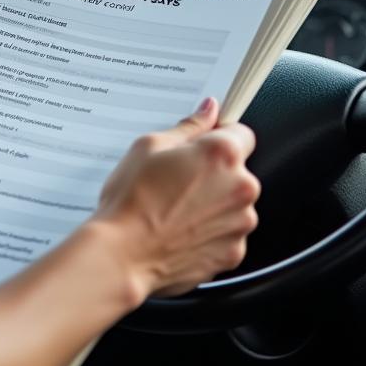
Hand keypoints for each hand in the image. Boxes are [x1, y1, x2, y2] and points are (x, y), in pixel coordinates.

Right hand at [89, 97, 260, 301]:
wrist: (123, 254)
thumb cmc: (131, 200)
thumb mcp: (149, 147)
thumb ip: (188, 127)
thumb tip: (208, 111)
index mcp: (222, 154)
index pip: (241, 132)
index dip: (219, 136)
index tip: (202, 145)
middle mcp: (241, 188)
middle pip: (237, 171)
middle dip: (212, 173)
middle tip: (175, 180)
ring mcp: (241, 224)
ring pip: (232, 204)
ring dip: (212, 203)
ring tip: (173, 209)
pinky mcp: (234, 253)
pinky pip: (226, 233)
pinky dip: (208, 232)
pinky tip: (179, 230)